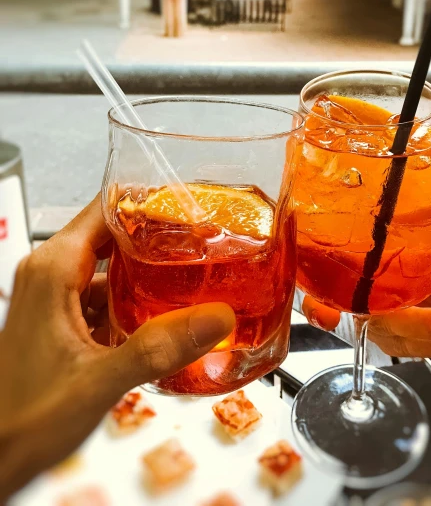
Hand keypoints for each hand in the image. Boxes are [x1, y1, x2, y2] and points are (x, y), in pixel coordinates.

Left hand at [0, 196, 234, 499]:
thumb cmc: (22, 419)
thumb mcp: (99, 381)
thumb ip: (159, 348)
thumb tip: (214, 317)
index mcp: (52, 270)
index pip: (106, 208)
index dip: (149, 203)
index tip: (189, 210)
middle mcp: (49, 274)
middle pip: (113, 234)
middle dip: (158, 239)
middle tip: (203, 246)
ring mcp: (52, 296)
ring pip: (108, 265)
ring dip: (147, 271)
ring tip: (191, 278)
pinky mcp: (59, 319)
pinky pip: (102, 293)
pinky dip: (132, 299)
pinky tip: (161, 318)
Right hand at [302, 167, 430, 359]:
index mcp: (365, 260)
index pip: (323, 272)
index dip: (313, 287)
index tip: (318, 303)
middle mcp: (366, 293)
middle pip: (342, 309)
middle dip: (353, 319)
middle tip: (386, 316)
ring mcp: (384, 320)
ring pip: (384, 331)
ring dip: (415, 330)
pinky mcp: (404, 340)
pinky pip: (410, 348)